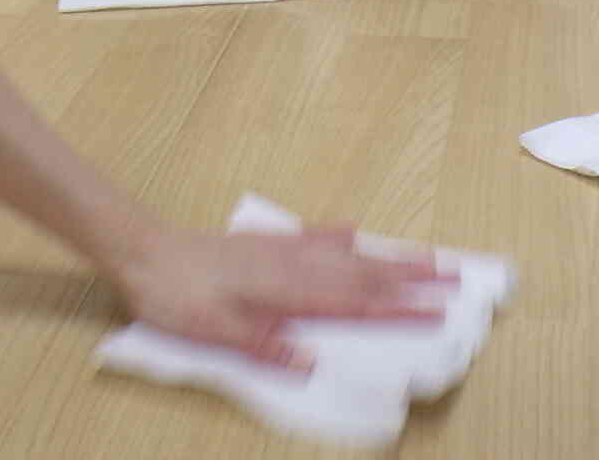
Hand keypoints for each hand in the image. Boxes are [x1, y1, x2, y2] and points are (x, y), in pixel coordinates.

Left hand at [112, 225, 454, 367]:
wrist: (142, 250)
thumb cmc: (175, 295)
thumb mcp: (212, 331)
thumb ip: (263, 346)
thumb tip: (311, 366)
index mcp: (285, 292)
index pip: (354, 304)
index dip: (398, 310)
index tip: (440, 313)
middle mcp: (292, 265)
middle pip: (362, 274)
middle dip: (411, 279)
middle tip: (457, 279)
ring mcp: (280, 249)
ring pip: (347, 253)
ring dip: (386, 257)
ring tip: (425, 256)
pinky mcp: (263, 243)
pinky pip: (312, 237)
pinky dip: (338, 236)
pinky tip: (353, 232)